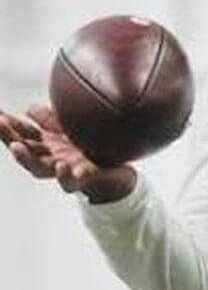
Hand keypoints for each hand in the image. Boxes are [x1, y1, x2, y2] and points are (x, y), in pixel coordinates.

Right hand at [0, 103, 135, 202]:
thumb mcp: (67, 130)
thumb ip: (49, 120)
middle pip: (25, 149)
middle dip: (9, 137)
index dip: (8, 124)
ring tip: (16, 146)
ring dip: (26, 158)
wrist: (115, 172)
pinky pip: (71, 182)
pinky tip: (61, 166)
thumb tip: (27, 108)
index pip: (23, 133)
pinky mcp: (82, 180)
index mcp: (47, 145)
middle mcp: (51, 158)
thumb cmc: (88, 149)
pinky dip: (64, 176)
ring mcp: (64, 170)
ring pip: (39, 169)